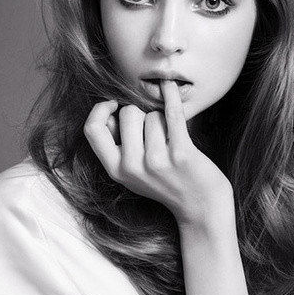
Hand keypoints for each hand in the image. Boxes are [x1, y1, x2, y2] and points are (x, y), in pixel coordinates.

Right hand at [83, 80, 233, 228]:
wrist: (200, 207)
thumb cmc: (167, 183)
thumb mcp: (132, 174)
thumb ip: (118, 147)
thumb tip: (111, 111)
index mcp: (116, 170)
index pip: (93, 130)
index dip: (99, 111)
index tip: (112, 105)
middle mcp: (133, 167)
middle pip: (128, 113)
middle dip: (142, 114)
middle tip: (155, 134)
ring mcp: (157, 161)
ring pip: (153, 114)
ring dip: (164, 121)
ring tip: (172, 141)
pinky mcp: (181, 153)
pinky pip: (173, 113)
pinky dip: (172, 95)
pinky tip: (170, 86)